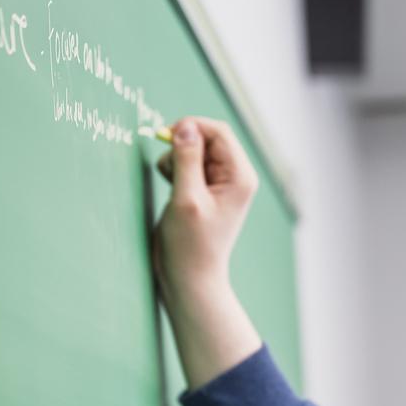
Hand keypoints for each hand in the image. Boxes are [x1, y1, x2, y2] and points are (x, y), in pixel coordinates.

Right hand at [151, 116, 262, 388]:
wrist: (190, 279)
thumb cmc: (190, 245)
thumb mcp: (186, 199)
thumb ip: (186, 160)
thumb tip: (185, 126)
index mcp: (240, 177)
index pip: (219, 132)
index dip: (192, 127)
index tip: (166, 137)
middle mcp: (234, 177)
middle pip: (207, 138)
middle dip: (182, 144)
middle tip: (166, 167)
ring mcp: (219, 185)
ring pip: (195, 150)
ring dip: (175, 158)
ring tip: (170, 184)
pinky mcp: (203, 191)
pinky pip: (188, 165)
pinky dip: (174, 168)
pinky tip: (170, 187)